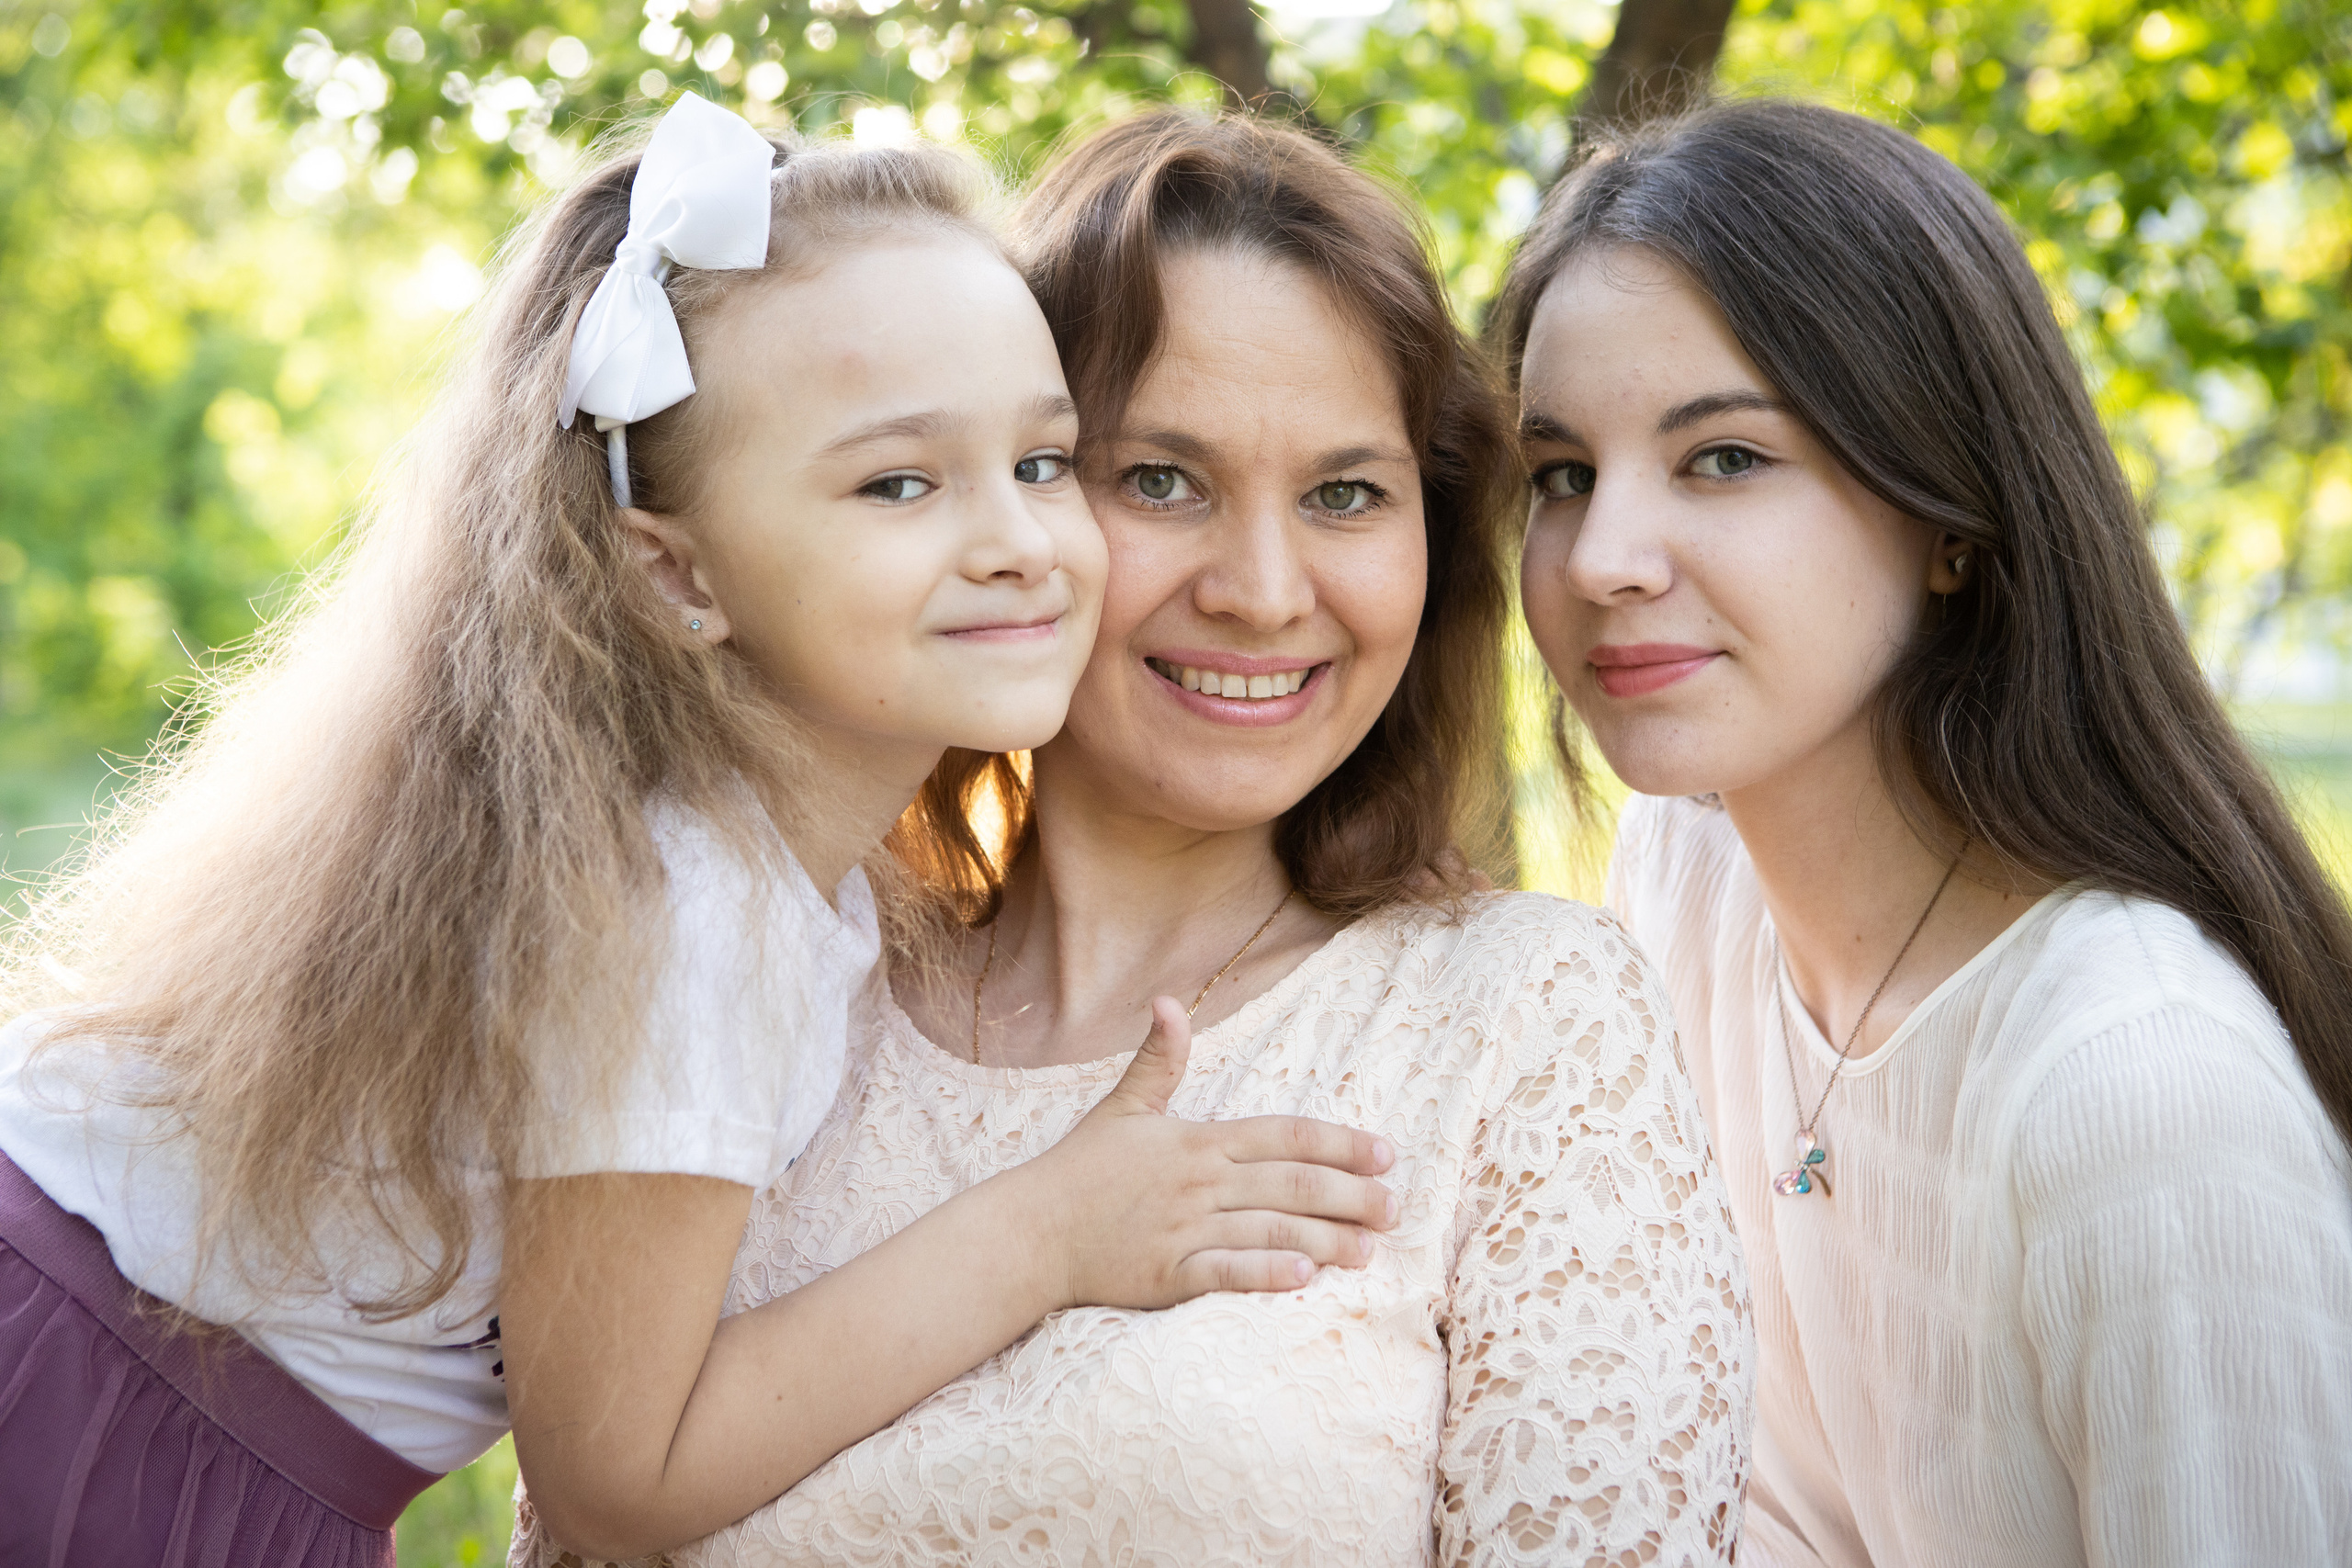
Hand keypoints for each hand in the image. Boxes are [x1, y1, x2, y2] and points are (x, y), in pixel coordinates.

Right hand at [1018, 996, 1398, 1310]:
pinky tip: (1303, 1278)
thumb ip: (1159, 1058)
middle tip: (1395, 1208)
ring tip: (1367, 1250)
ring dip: (1324, 1239)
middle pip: (1289, 1184)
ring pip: (1268, 1230)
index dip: (1339, 1143)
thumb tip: (1167, 1001)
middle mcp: (1199, 1183)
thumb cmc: (1083, 1170)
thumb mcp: (1124, 1106)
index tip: (1385, 1154)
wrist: (1030, 1230)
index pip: (1284, 1136)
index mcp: (1199, 1141)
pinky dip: (1264, 1274)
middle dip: (1349, 1195)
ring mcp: (1183, 1228)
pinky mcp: (1166, 1274)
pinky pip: (1224, 1272)